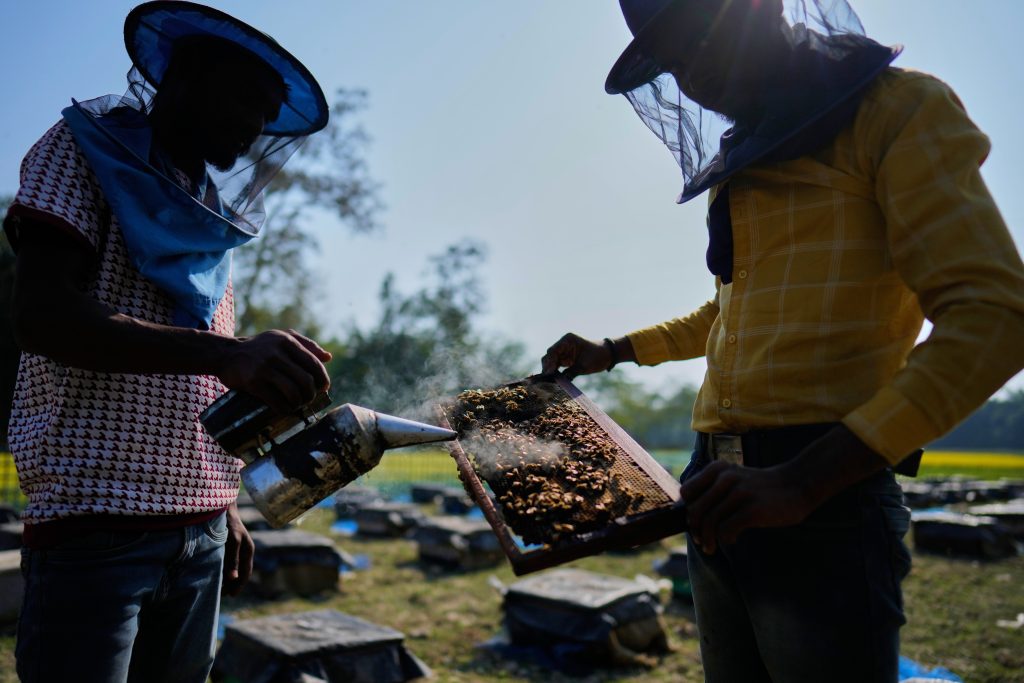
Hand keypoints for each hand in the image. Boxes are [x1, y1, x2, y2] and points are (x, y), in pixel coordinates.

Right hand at [216, 329, 331, 412]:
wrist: (225, 354)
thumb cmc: (259, 348)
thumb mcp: (281, 338)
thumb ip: (305, 345)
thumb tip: (328, 357)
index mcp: (287, 341)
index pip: (314, 363)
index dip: (322, 379)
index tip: (323, 388)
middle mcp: (277, 353)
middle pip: (306, 380)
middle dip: (311, 394)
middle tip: (308, 399)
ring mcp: (264, 367)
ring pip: (293, 392)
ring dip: (298, 403)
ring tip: (297, 405)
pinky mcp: (253, 382)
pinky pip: (276, 400)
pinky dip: (284, 408)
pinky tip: (284, 409)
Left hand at [222, 502, 253, 595]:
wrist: (222, 505)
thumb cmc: (229, 522)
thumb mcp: (232, 541)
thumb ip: (233, 559)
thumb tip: (233, 578)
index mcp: (248, 550)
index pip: (246, 573)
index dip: (238, 585)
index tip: (230, 596)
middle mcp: (244, 550)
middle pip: (240, 572)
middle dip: (232, 584)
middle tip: (221, 595)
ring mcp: (237, 547)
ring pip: (233, 567)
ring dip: (226, 577)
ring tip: (216, 587)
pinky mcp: (228, 543)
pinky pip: (227, 560)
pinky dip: (222, 568)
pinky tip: (213, 572)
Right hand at [541, 333, 611, 378]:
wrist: (608, 355)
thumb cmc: (598, 357)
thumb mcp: (584, 366)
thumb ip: (570, 373)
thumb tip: (558, 381)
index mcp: (567, 340)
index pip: (552, 351)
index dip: (549, 363)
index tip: (547, 374)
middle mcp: (563, 344)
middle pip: (549, 356)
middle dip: (547, 367)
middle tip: (546, 380)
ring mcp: (564, 351)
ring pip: (551, 361)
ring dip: (550, 371)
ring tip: (548, 382)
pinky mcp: (566, 358)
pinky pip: (556, 365)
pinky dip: (554, 372)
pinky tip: (553, 380)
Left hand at [680, 460, 814, 554]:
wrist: (796, 485)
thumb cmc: (760, 488)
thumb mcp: (734, 478)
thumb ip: (713, 491)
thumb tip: (690, 518)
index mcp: (717, 469)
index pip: (687, 493)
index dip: (688, 511)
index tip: (695, 524)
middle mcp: (725, 478)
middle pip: (695, 510)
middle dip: (695, 530)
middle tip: (701, 541)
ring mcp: (739, 493)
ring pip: (709, 523)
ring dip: (707, 540)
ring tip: (711, 547)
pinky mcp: (752, 510)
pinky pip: (726, 530)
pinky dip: (726, 539)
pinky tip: (733, 539)